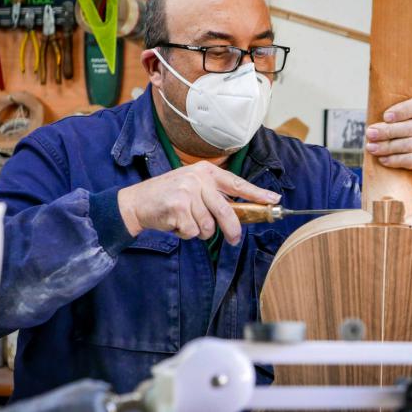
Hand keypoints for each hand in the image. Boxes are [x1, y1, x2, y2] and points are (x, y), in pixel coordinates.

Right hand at [117, 161, 281, 243]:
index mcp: (206, 171)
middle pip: (226, 211)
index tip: (274, 200)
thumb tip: (240, 215)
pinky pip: (192, 231)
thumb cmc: (168, 197)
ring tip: (185, 222)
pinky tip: (175, 223)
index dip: (257, 193)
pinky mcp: (178, 206)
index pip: (237, 184)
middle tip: (233, 240)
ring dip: (198, 231)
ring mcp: (188, 191)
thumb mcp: (192, 188)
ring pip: (208, 226)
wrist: (137, 202)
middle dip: (231, 229)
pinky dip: (185, 234)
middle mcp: (198, 178)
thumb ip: (213, 197)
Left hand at [364, 95, 411, 200]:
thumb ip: (399, 123)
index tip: (385, 117)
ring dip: (388, 146)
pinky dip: (396, 160)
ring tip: (372, 148)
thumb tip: (374, 126)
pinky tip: (384, 160)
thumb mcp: (408, 132)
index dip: (404, 109)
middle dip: (388, 131)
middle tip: (370, 134)